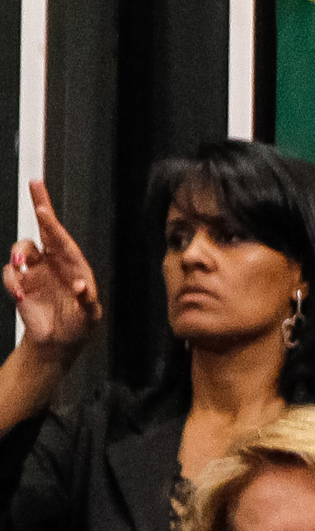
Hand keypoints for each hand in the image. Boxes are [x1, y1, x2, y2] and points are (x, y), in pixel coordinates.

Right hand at [3, 181, 99, 355]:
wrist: (57, 340)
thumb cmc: (78, 324)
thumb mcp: (88, 316)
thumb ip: (86, 301)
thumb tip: (81, 287)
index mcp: (74, 265)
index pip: (63, 239)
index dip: (52, 224)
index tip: (43, 209)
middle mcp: (54, 262)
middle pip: (44, 229)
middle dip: (41, 205)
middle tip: (35, 190)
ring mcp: (36, 271)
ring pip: (22, 250)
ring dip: (17, 255)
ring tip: (19, 267)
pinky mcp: (20, 283)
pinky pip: (9, 274)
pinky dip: (10, 281)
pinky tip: (19, 295)